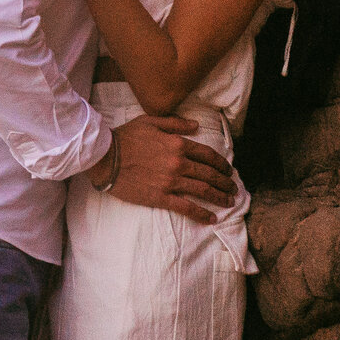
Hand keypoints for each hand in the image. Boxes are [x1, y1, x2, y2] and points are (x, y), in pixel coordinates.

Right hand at [97, 116, 235, 221]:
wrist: (104, 157)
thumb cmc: (125, 137)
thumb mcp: (150, 121)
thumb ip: (175, 123)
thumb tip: (196, 125)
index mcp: (177, 144)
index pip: (208, 155)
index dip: (221, 164)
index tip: (228, 170)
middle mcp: (178, 163)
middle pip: (210, 174)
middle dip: (225, 182)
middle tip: (234, 189)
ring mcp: (171, 182)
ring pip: (203, 191)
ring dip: (220, 197)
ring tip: (229, 203)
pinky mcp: (161, 197)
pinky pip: (187, 207)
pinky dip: (202, 213)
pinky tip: (211, 218)